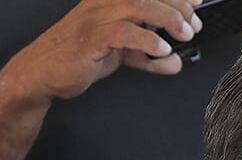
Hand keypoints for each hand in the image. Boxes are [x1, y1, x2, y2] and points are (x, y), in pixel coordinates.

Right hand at [5, 0, 205, 100]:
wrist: (44, 72)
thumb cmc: (81, 57)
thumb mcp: (124, 54)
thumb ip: (150, 57)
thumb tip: (177, 62)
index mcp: (111, 2)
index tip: (198, 2)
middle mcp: (104, 4)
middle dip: (178, 6)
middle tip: (194, 26)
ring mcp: (96, 19)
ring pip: (138, 6)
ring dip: (168, 18)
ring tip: (185, 34)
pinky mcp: (91, 39)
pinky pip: (122, 33)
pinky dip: (146, 39)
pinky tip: (162, 49)